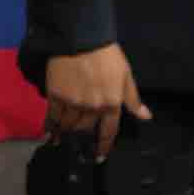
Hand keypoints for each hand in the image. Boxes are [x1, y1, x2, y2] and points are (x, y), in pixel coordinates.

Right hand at [42, 44, 151, 159]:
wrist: (80, 37)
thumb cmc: (106, 54)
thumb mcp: (126, 75)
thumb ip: (133, 99)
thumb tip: (146, 116)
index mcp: (111, 104)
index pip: (107, 132)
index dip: (103, 146)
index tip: (98, 157)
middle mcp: (92, 108)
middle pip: (85, 129)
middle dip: (81, 139)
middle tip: (77, 146)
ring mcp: (72, 102)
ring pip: (68, 125)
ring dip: (64, 135)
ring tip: (59, 142)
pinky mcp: (56, 94)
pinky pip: (52, 116)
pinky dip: (50, 126)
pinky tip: (47, 133)